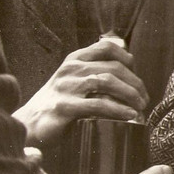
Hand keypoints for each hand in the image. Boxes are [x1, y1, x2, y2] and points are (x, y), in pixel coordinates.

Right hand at [14, 38, 149, 146]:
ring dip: (129, 94)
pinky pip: (96, 104)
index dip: (127, 59)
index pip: (107, 47)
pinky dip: (117, 109)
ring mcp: (65, 87)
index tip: (137, 77)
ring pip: (106, 81)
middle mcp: (70, 69)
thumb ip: (94, 73)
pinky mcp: (63, 107)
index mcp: (74, 59)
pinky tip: (129, 115)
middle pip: (112, 67)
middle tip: (144, 99)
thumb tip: (128, 69)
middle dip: (134, 83)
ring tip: (140, 107)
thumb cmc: (57, 105)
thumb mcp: (74, 82)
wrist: (29, 125)